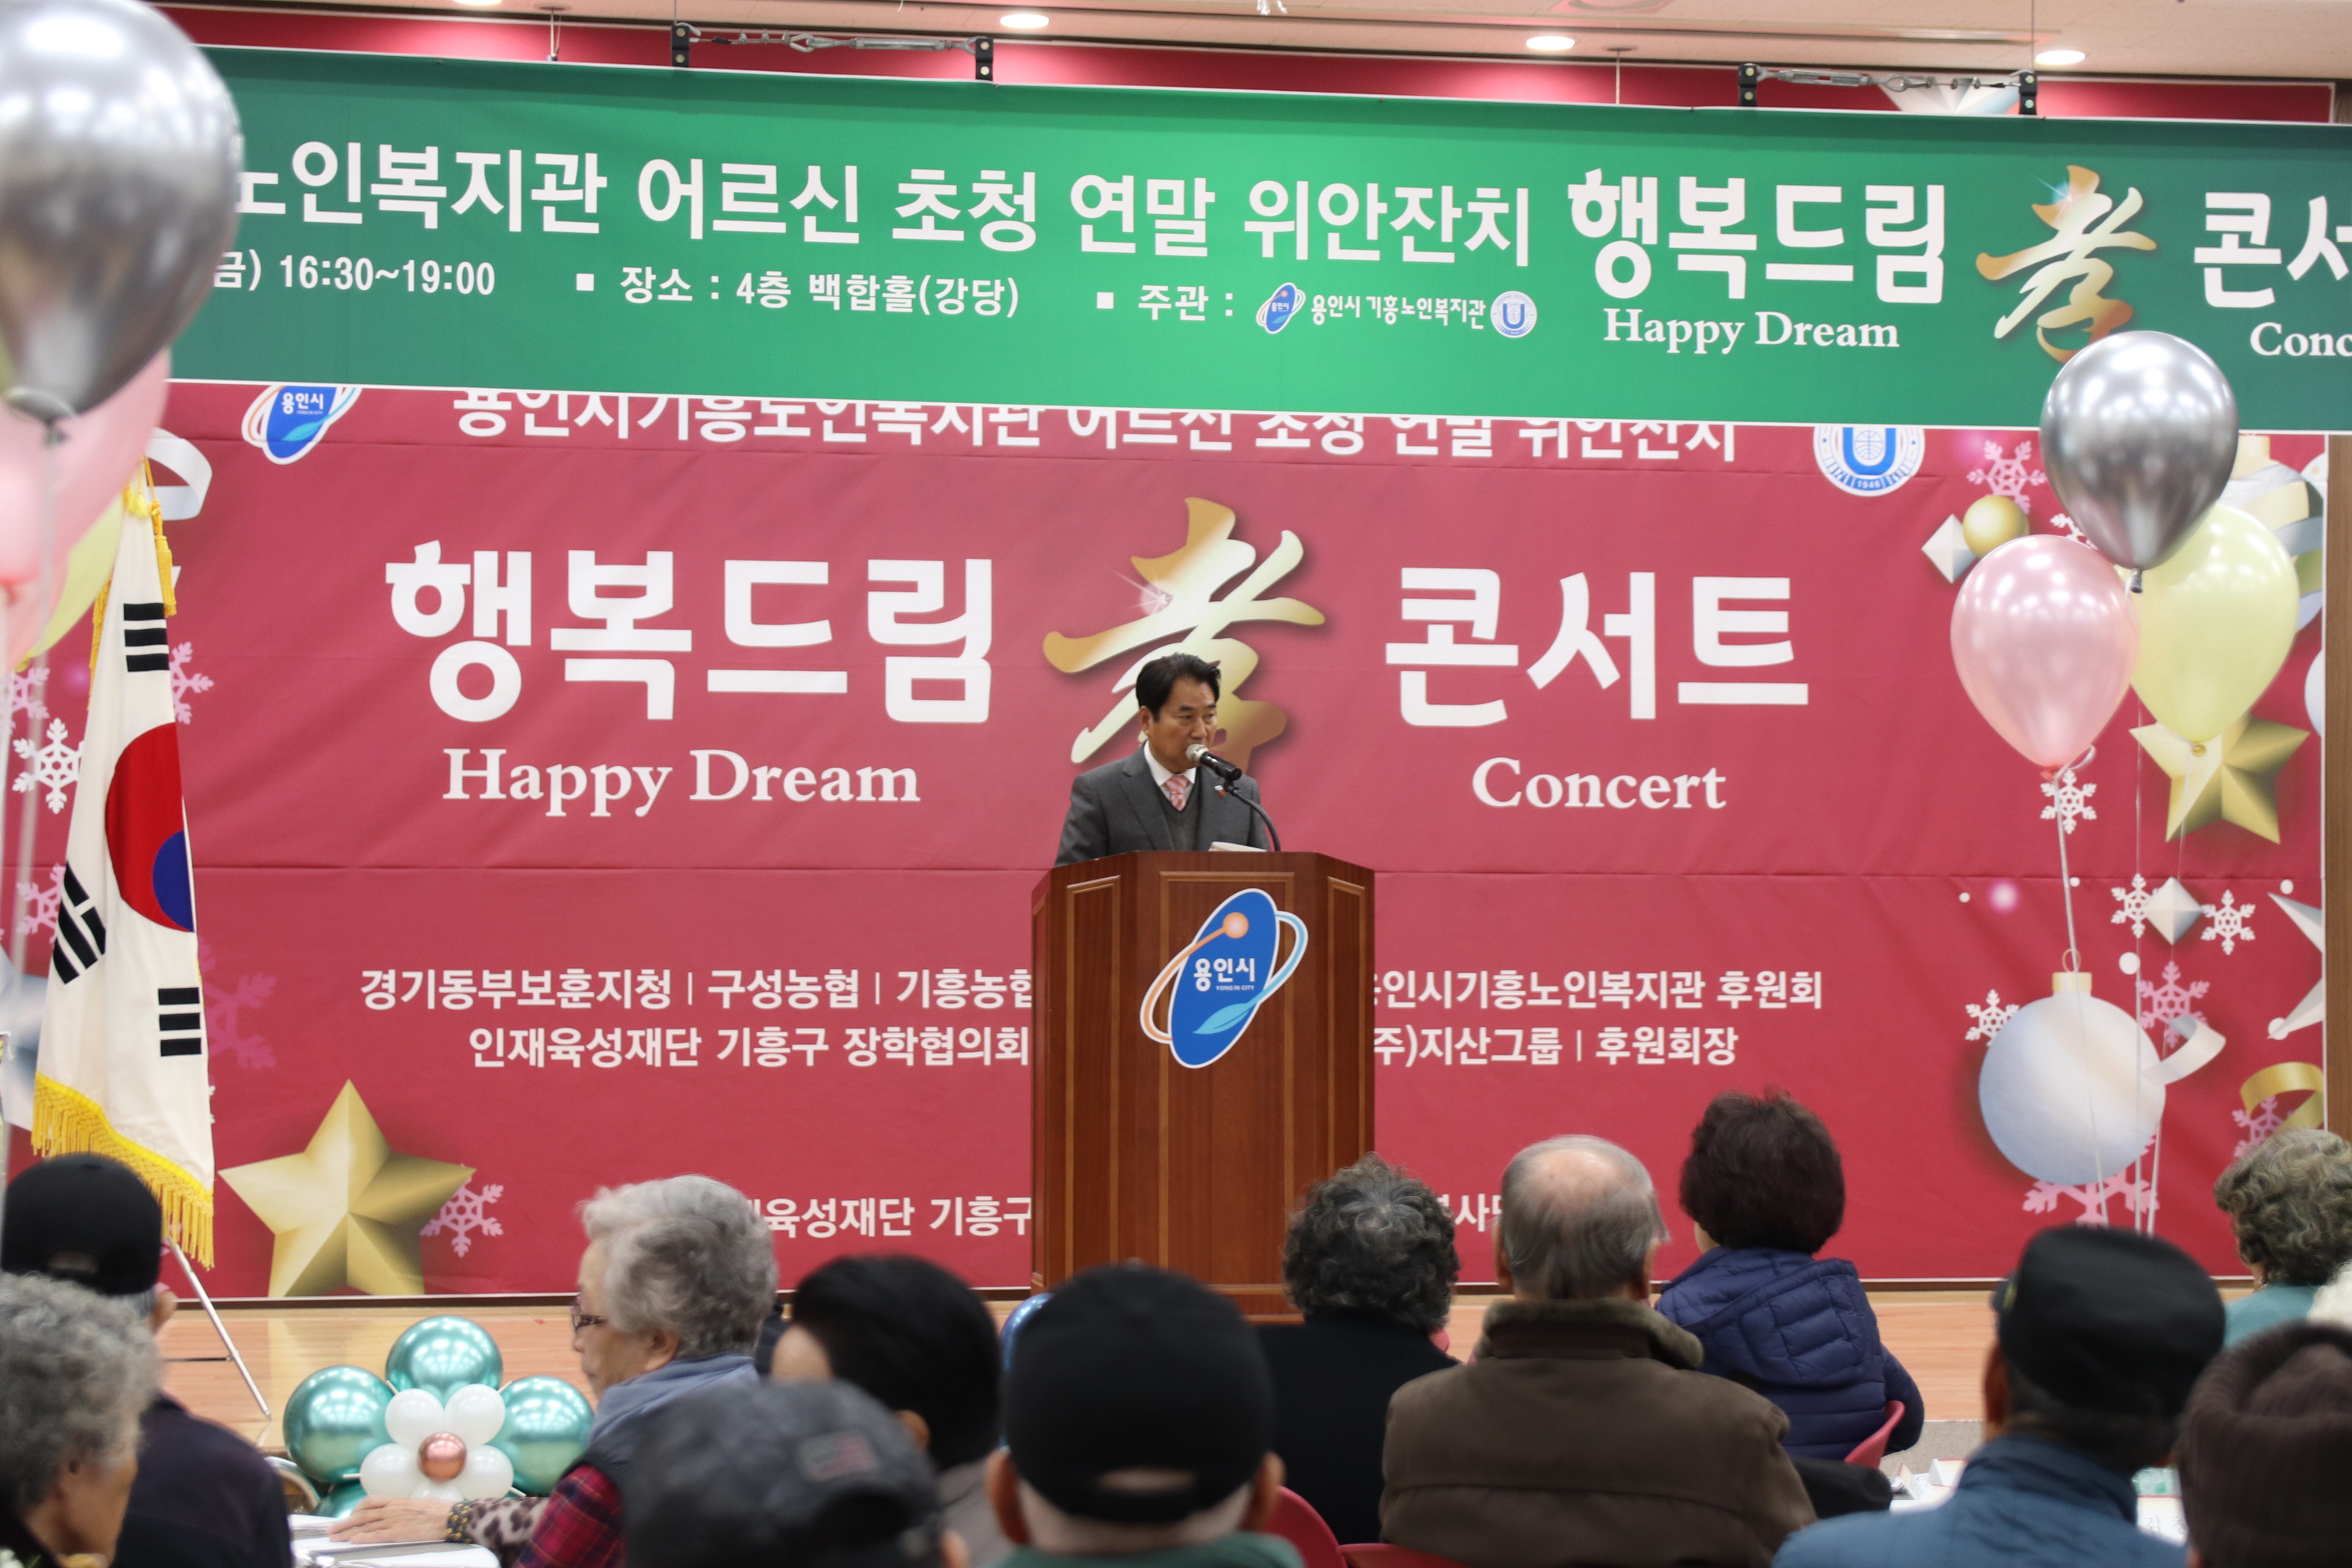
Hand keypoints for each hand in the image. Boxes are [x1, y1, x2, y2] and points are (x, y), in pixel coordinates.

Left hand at [330, 1497, 457, 1542]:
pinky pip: (377, 1535)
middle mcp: (393, 1508)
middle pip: (362, 1515)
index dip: (355, 1509)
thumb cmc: (442, 1510)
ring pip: (365, 1526)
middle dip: (344, 1523)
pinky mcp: (399, 1533)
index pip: (370, 1501)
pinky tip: (353, 1541)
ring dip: (347, 1532)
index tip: (348, 1516)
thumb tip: (409, 1506)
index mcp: (398, 1500)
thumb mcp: (423, 1502)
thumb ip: (410, 1505)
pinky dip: (363, 1538)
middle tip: (330, 1530)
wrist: (453, 1517)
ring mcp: (395, 1520)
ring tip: (335, 1538)